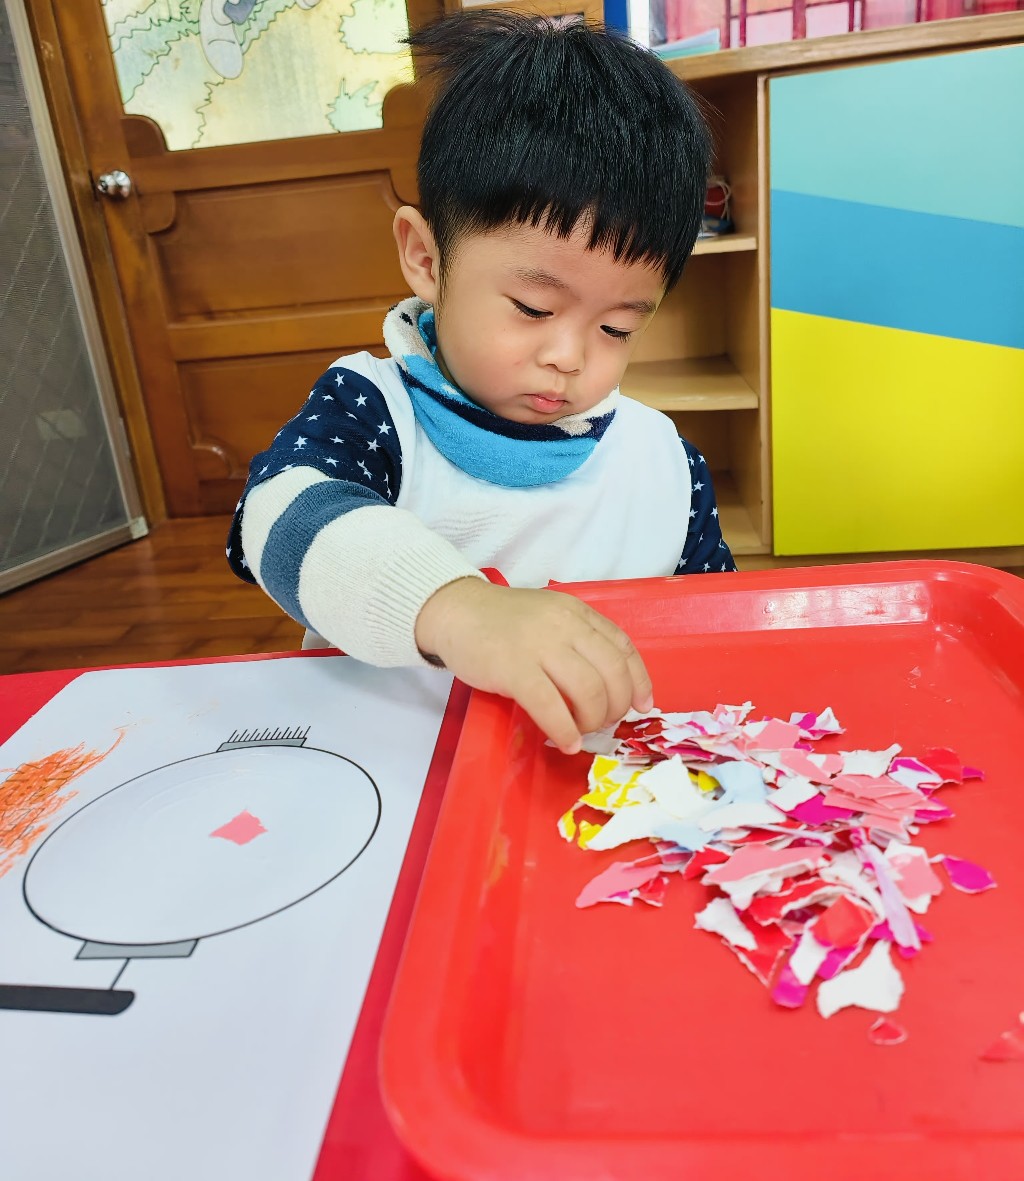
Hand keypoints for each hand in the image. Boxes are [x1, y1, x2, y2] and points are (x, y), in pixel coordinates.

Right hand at [415, 578, 653, 753]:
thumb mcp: (551, 617)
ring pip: (587, 690)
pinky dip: (564, 730)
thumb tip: (610, 685)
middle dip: (615, 707)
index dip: (639, 681)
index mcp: (577, 613)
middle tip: (602, 723)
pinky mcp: (513, 668)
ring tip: (580, 731)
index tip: (642, 705)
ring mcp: (539, 645)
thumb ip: (578, 640)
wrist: (456, 611)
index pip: (623, 648)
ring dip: (591, 720)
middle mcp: (565, 625)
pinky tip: (566, 742)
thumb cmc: (503, 621)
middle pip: (611, 673)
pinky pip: (550, 706)